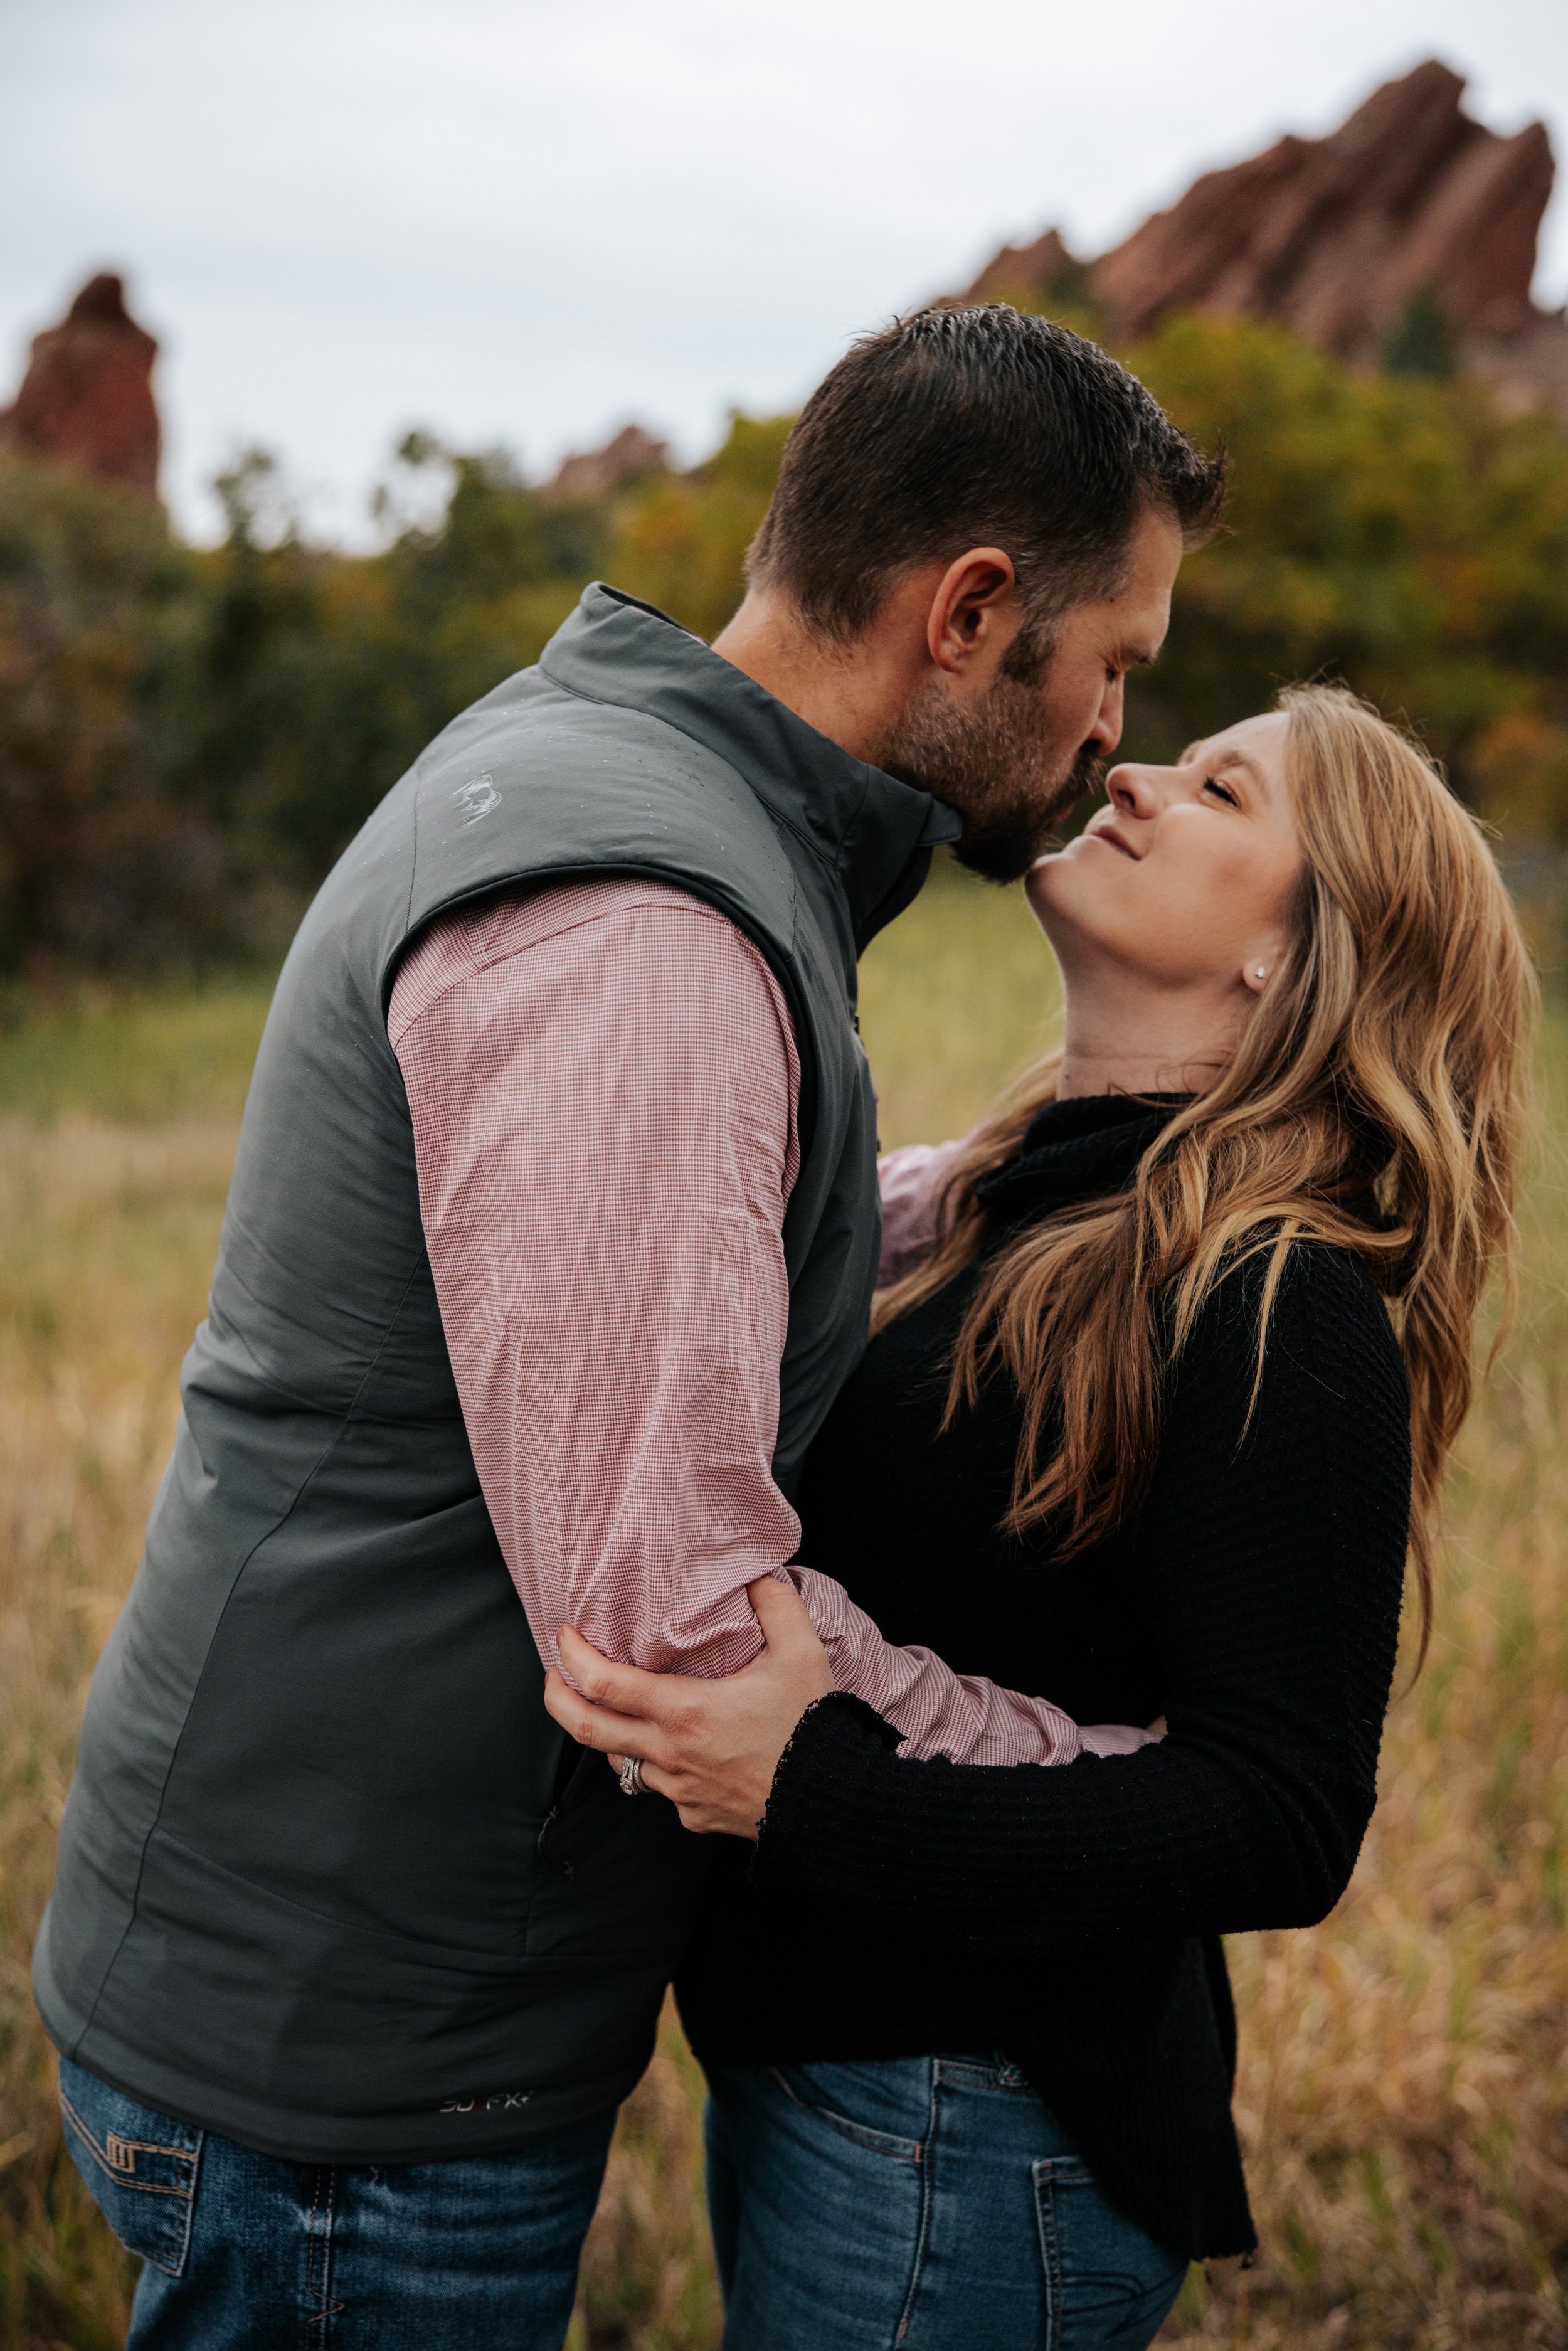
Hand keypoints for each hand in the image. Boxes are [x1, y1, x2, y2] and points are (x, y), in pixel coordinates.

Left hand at [542, 1576, 835, 1837]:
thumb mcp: (801, 1653)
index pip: (602, 1684)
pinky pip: (659, 1789)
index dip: (571, 1658)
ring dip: (609, 1734)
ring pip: (620, 1762)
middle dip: (558, 1698)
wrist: (835, 1802)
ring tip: (614, 1709)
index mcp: (685, 1711)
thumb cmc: (814, 1728)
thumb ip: (775, 1603)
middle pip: (586, 1729)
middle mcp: (671, 1754)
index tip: (564, 1637)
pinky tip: (674, 1749)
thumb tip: (757, 1572)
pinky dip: (656, 1765)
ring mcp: (679, 1790)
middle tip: (554, 1676)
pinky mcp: (693, 1814)